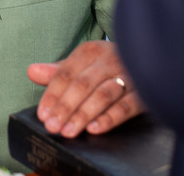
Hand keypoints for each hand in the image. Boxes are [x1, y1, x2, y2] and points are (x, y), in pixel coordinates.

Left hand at [27, 40, 144, 136]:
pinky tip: (95, 128)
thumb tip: (31, 72)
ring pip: (102, 96)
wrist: (151, 60)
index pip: (66, 73)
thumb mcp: (83, 64)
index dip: (53, 94)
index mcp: (90, 51)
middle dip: (65, 107)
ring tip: (68, 131)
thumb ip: (58, 71)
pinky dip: (109, 118)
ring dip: (83, 115)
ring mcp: (128, 75)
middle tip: (52, 126)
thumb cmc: (108, 65)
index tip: (43, 114)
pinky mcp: (143, 93)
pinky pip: (126, 106)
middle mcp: (109, 60)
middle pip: (82, 84)